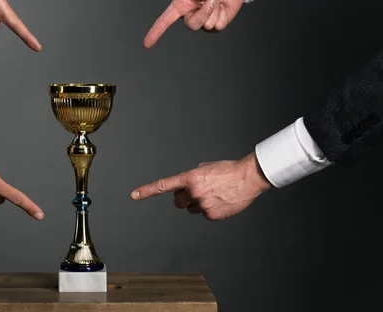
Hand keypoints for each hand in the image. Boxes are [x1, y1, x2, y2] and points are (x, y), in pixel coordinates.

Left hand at [130, 152, 270, 220]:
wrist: (248, 177)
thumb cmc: (228, 170)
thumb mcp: (206, 167)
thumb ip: (193, 176)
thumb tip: (187, 185)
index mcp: (190, 178)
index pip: (163, 185)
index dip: (147, 191)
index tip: (134, 195)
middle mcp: (193, 192)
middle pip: (178, 202)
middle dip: (184, 199)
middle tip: (197, 192)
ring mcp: (203, 205)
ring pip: (192, 209)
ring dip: (198, 204)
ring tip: (214, 194)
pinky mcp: (212, 215)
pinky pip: (205, 215)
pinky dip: (211, 210)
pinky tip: (221, 201)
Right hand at [143, 0, 250, 47]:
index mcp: (181, 5)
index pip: (165, 20)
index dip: (155, 32)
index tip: (146, 44)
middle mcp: (190, 15)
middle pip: (191, 25)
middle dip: (204, 11)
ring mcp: (203, 22)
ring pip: (205, 25)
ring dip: (214, 10)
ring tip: (217, 0)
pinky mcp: (215, 26)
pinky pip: (217, 26)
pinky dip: (222, 15)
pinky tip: (223, 7)